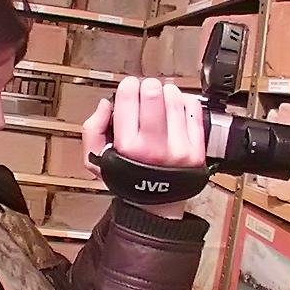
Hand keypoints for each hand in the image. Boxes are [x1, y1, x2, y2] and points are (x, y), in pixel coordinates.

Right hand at [82, 77, 205, 219]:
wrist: (156, 203)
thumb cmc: (128, 178)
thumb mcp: (97, 160)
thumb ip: (92, 129)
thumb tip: (106, 104)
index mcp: (127, 147)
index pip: (128, 98)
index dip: (127, 86)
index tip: (129, 89)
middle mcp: (153, 148)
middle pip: (153, 94)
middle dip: (148, 86)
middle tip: (146, 91)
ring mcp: (178, 148)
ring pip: (175, 98)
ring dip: (167, 91)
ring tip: (162, 99)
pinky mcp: (197, 150)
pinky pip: (194, 109)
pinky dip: (185, 101)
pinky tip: (177, 108)